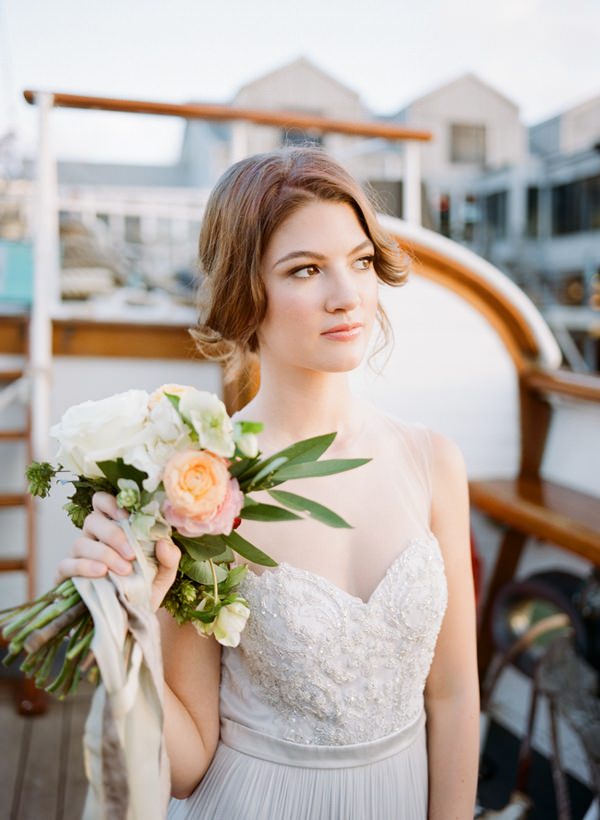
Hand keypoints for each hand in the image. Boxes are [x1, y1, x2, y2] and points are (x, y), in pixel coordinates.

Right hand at [55, 491, 180, 611]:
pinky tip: (101, 573)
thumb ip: (169, 558)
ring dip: (104, 554)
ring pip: (80, 542)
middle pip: (93, 520)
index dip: (111, 502)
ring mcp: (77, 556)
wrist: (127, 623)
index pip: (102, 502)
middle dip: (113, 534)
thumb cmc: (143, 592)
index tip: (127, 514)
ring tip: (124, 570)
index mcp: (114, 529)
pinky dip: (84, 566)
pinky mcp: (65, 576)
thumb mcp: (164, 576)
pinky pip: (67, 564)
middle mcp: (93, 538)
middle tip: (131, 554)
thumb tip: (164, 542)